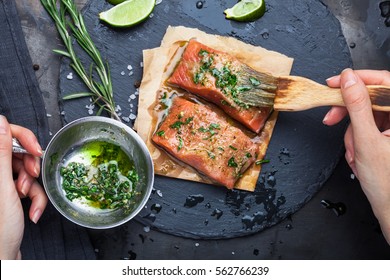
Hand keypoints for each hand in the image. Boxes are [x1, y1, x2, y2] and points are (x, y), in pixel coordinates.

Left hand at [0, 115, 47, 258]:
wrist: (3, 258)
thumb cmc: (0, 230)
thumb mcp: (3, 187)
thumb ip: (2, 153)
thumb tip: (0, 123)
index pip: (3, 135)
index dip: (21, 138)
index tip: (35, 149)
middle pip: (16, 154)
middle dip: (29, 167)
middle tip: (32, 176)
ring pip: (24, 171)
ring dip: (33, 187)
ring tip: (29, 200)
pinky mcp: (8, 194)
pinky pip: (27, 186)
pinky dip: (34, 197)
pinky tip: (33, 209)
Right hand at [323, 69, 389, 243]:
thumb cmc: (387, 183)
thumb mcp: (367, 141)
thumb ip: (357, 107)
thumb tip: (348, 80)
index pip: (383, 81)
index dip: (356, 79)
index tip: (334, 82)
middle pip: (369, 99)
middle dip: (347, 112)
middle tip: (330, 117)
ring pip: (363, 116)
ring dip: (352, 134)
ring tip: (354, 153)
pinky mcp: (387, 135)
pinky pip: (364, 128)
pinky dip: (355, 141)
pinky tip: (357, 155)